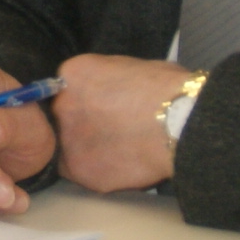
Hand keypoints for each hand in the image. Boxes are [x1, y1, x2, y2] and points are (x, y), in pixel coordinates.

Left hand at [50, 52, 191, 192]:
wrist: (177, 122)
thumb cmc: (164, 90)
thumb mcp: (127, 65)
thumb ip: (105, 79)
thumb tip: (108, 88)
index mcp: (72, 74)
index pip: (66, 89)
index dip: (86, 100)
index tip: (102, 108)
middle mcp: (62, 106)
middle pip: (65, 118)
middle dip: (84, 125)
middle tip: (112, 130)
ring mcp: (68, 139)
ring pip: (70, 147)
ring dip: (89, 150)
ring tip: (120, 150)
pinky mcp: (79, 170)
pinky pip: (83, 174)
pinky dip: (99, 173)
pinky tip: (123, 166)